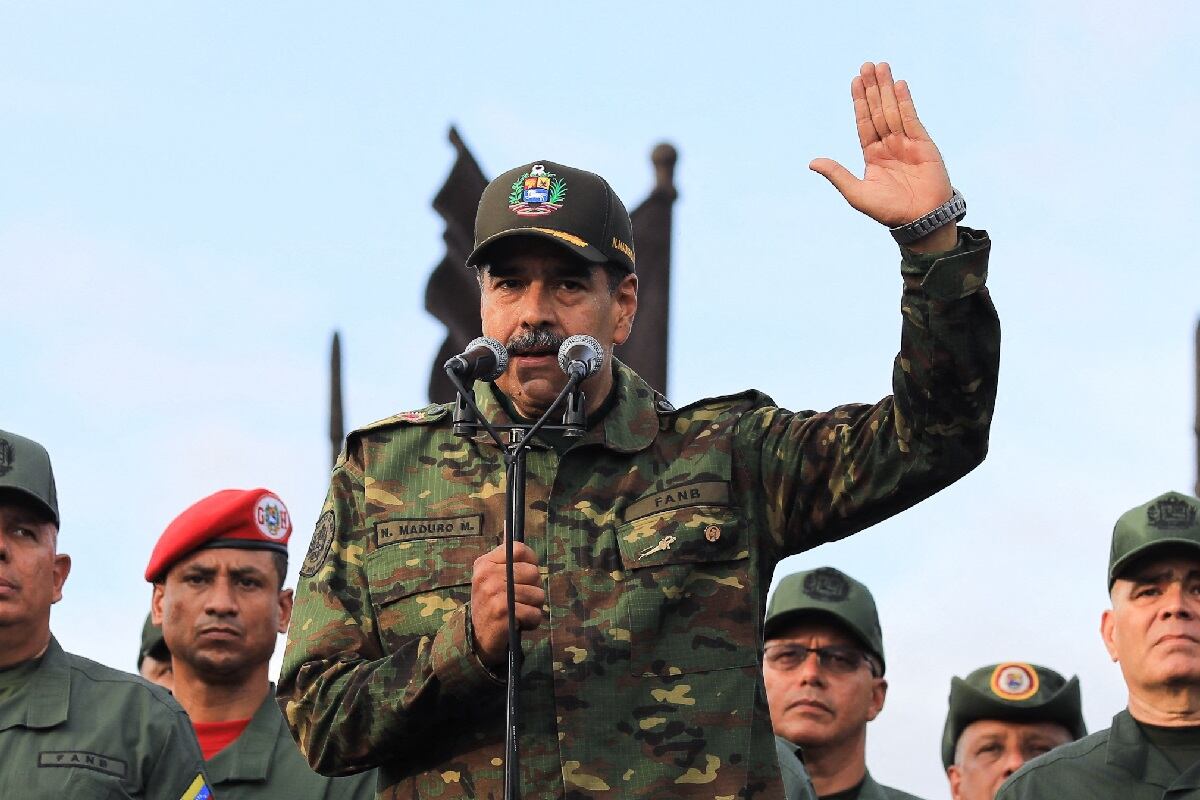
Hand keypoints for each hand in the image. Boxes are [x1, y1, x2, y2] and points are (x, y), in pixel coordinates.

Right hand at [470, 540, 544, 667]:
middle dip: (533, 589)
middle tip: (520, 600)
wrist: (478, 638)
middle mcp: (487, 575)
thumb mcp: (492, 577)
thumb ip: (506, 557)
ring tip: (519, 612)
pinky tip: (520, 624)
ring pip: (538, 594)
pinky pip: (535, 613)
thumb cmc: (492, 603)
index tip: (526, 576)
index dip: (530, 562)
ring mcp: (494, 593)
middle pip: (533, 573)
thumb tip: (512, 529)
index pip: (519, 549)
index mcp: (484, 563)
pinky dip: (532, 622)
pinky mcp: (502, 611)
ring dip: (534, 607)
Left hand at [811, 62, 955, 245]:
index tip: (855, 81)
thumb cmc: (888, 211)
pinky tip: (899, 85)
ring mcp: (906, 143)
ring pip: (894, 110)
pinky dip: (906, 102)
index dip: (859, 102)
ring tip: (882, 67)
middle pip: (878, 111)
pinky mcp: (924, 144)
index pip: (864, 123)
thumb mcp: (857, 193)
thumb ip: (837, 175)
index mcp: (872, 155)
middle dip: (873, 88)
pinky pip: (912, 118)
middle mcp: (888, 146)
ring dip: (887, 89)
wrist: (920, 220)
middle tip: (867, 65)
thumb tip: (812, 162)